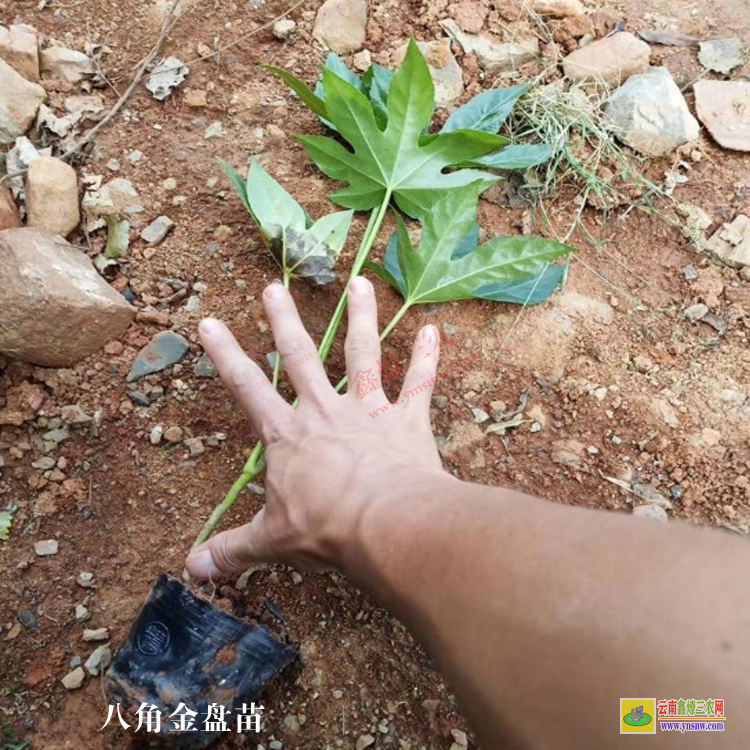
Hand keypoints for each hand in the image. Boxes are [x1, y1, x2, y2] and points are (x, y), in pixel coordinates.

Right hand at [185, 277, 448, 578]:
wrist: (386, 524)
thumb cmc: (326, 530)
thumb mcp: (271, 541)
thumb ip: (232, 550)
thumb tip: (191, 569)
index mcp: (287, 435)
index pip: (247, 387)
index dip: (226, 355)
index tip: (209, 322)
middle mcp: (325, 411)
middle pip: (301, 356)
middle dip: (284, 321)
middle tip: (275, 286)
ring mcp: (369, 410)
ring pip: (362, 353)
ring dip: (360, 317)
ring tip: (359, 282)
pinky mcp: (407, 420)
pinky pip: (419, 383)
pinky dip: (428, 358)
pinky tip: (434, 329)